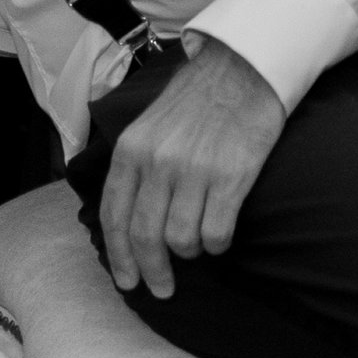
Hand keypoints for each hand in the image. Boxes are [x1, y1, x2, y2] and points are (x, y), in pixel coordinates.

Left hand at [98, 38, 285, 300]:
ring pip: (180, 239)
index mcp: (132, 150)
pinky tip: (219, 237)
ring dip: (190, 252)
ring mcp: (194, 170)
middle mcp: (157, 162)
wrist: (242, 69)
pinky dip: (216, 244)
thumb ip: (136, 167)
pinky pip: (216, 232)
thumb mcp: (149, 126)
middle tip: (162, 289)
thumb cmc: (196, 100)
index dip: (118, 256)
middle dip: (151, 271)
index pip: (114, 215)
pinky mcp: (230, 176)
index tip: (126, 281)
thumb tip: (127, 217)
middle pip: (144, 236)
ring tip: (197, 247)